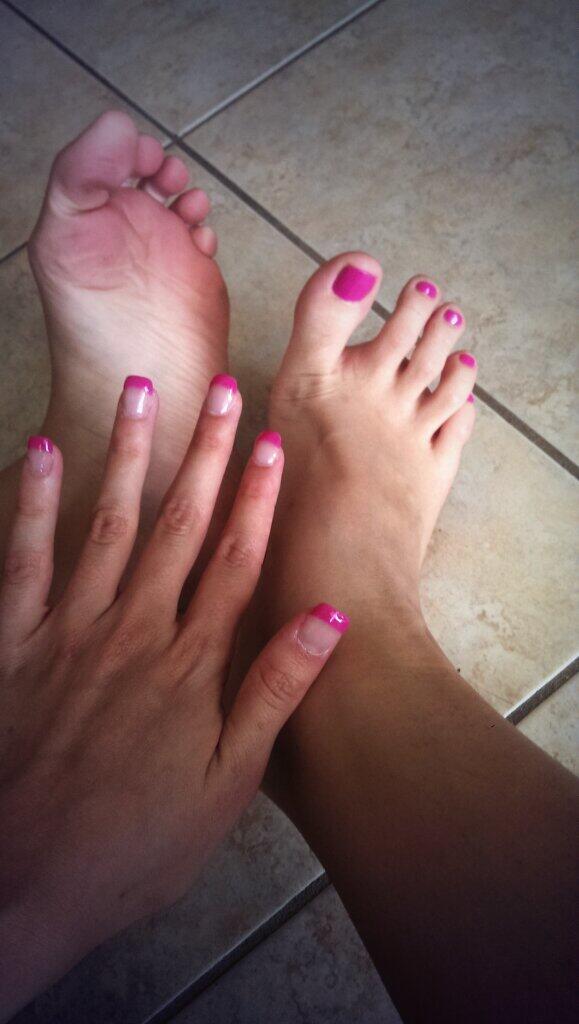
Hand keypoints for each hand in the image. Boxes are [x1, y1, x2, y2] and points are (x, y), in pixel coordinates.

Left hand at [0, 376, 347, 1018]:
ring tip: (143, 390)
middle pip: (178, 526)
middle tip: (223, 388)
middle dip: (205, 454)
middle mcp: (132, 630)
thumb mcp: (226, 783)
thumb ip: (273, 694)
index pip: (234, 560)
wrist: (26, 885)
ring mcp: (68, 632)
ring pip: (107, 525)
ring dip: (129, 455)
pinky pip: (23, 560)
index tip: (272, 442)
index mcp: (189, 664)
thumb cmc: (136, 843)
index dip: (257, 498)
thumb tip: (328, 620)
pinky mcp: (14, 644)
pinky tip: (46, 451)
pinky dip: (35, 504)